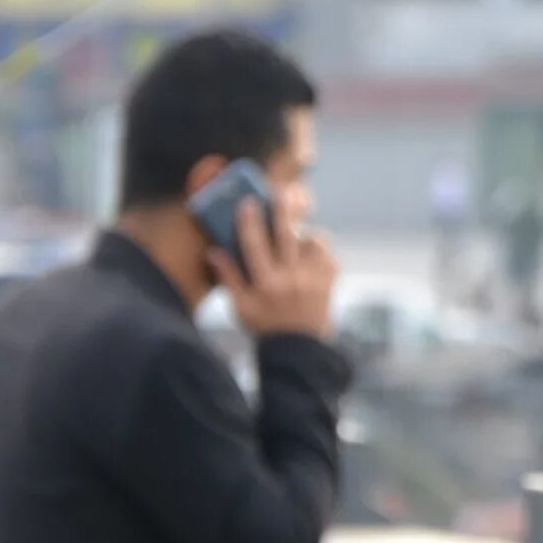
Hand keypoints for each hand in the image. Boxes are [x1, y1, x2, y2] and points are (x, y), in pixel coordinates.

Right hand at [208, 196, 338, 339]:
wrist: (299, 349)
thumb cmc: (264, 326)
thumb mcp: (240, 307)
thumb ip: (228, 278)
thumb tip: (212, 251)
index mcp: (265, 285)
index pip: (254, 246)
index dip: (249, 223)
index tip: (247, 203)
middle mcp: (290, 280)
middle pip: (287, 236)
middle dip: (283, 211)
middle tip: (281, 193)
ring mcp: (313, 280)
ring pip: (312, 242)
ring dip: (305, 234)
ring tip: (298, 236)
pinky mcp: (330, 281)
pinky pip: (327, 253)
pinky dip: (319, 249)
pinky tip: (309, 255)